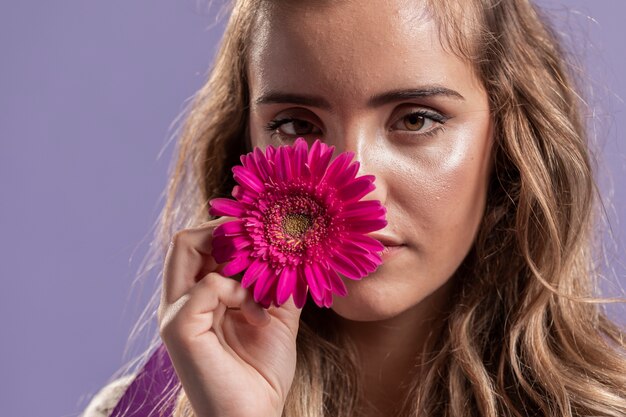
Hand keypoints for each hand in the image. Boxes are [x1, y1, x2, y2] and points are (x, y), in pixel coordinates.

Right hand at [157, 216, 303, 416]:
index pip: (200, 244)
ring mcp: (175, 313)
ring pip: (187, 246)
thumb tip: (297, 248)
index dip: (228, 230)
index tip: (265, 233)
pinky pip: (208, 283)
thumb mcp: (277, 317)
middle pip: (185, 238)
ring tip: (262, 278)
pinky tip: (260, 316)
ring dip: (233, 253)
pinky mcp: (179, 327)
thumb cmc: (262, 373)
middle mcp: (180, 301)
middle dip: (225, 230)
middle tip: (260, 242)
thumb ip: (278, 283)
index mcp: (198, 298)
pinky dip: (240, 291)